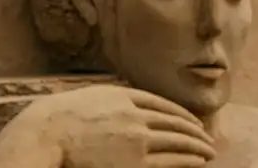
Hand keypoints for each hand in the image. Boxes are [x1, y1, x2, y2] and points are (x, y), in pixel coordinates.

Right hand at [9, 84, 214, 167]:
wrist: (48, 133)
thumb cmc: (61, 117)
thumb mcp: (90, 96)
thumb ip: (113, 98)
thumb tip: (130, 102)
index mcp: (122, 96)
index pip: (162, 104)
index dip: (182, 114)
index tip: (194, 121)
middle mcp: (134, 115)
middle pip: (174, 122)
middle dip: (195, 131)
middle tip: (208, 139)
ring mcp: (136, 139)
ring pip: (177, 142)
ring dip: (197, 147)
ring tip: (208, 152)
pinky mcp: (136, 163)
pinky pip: (170, 161)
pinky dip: (188, 161)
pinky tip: (197, 162)